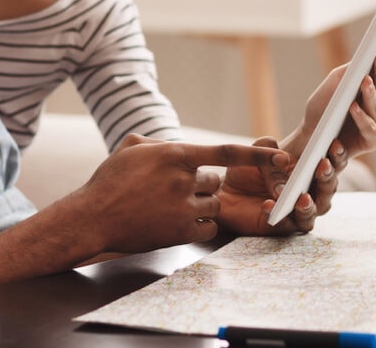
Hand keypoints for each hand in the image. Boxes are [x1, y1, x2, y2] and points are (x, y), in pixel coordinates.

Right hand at [75, 135, 289, 252]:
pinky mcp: (180, 233)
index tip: (283, 157)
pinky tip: (174, 222)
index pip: (226, 152)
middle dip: (200, 186)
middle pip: (215, 182)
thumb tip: (176, 144)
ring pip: (212, 206)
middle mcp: (183, 181)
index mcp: (175, 155)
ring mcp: (183, 208)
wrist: (92, 218)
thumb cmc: (109, 181)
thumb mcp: (131, 148)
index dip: (258, 155)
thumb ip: (161, 142)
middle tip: (173, 190)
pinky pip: (208, 228)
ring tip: (168, 207)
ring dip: (199, 206)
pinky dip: (198, 226)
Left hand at [216, 137, 327, 235]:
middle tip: (322, 166)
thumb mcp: (254, 153)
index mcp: (308, 169)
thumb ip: (268, 149)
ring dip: (310, 203)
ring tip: (302, 196)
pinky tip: (268, 204)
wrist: (226, 194)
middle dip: (328, 177)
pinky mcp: (285, 226)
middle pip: (329, 188)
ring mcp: (299, 210)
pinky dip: (281, 214)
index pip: (330, 162)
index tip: (334, 143)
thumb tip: (283, 159)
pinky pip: (290, 223)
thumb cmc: (246, 170)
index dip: (337, 154)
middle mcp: (309, 190)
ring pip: (316, 210)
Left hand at [280, 36, 375, 213]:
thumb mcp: (334, 85)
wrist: (310, 136)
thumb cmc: (324, 109)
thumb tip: (364, 57)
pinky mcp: (372, 141)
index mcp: (374, 90)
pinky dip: (362, 118)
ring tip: (365, 80)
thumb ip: (349, 72)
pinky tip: (354, 107)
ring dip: (372, 93)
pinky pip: (370, 129)